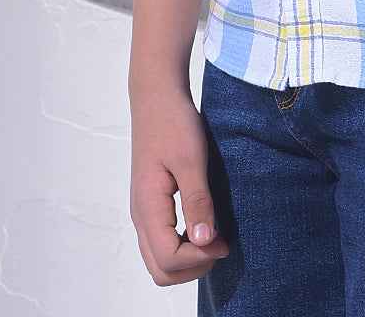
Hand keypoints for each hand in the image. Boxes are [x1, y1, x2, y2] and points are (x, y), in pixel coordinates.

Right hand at [129, 82, 230, 286]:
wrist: (157, 96)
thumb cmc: (174, 123)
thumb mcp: (191, 160)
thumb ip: (197, 201)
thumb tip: (205, 241)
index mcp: (147, 207)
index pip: (168, 259)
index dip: (199, 259)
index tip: (224, 241)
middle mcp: (140, 215)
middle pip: (160, 269)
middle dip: (193, 267)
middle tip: (220, 244)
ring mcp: (143, 210)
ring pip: (159, 259)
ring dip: (188, 259)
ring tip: (215, 237)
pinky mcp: (150, 203)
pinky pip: (161, 241)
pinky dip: (182, 247)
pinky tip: (204, 225)